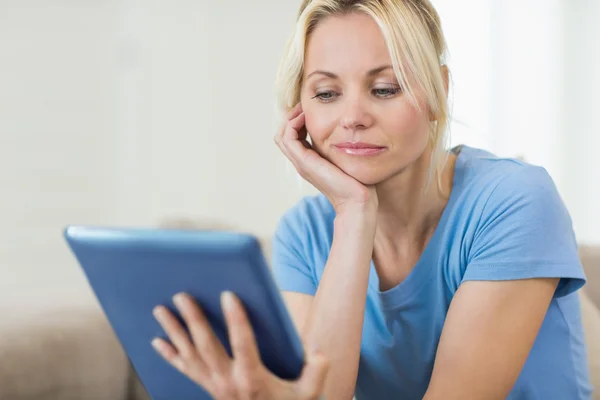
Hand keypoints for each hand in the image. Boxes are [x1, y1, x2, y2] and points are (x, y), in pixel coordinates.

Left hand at [152, 291, 328, 399]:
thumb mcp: (309, 394)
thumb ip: (316, 371)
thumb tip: (318, 351)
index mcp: (253, 378)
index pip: (243, 344)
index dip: (236, 319)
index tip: (229, 295)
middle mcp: (228, 381)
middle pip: (207, 346)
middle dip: (193, 319)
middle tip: (182, 296)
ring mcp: (213, 385)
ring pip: (190, 354)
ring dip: (174, 331)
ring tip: (160, 310)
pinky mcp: (207, 387)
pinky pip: (184, 370)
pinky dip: (170, 355)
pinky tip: (157, 341)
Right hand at [274, 103, 377, 215]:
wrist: (357, 201)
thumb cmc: (358, 182)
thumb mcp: (347, 158)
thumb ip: (341, 146)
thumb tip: (349, 130)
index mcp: (309, 161)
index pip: (292, 138)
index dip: (297, 121)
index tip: (310, 109)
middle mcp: (302, 163)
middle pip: (282, 136)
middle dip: (291, 117)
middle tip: (304, 106)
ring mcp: (301, 163)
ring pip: (282, 136)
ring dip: (290, 118)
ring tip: (303, 109)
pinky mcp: (305, 163)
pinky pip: (288, 139)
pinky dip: (292, 124)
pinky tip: (305, 117)